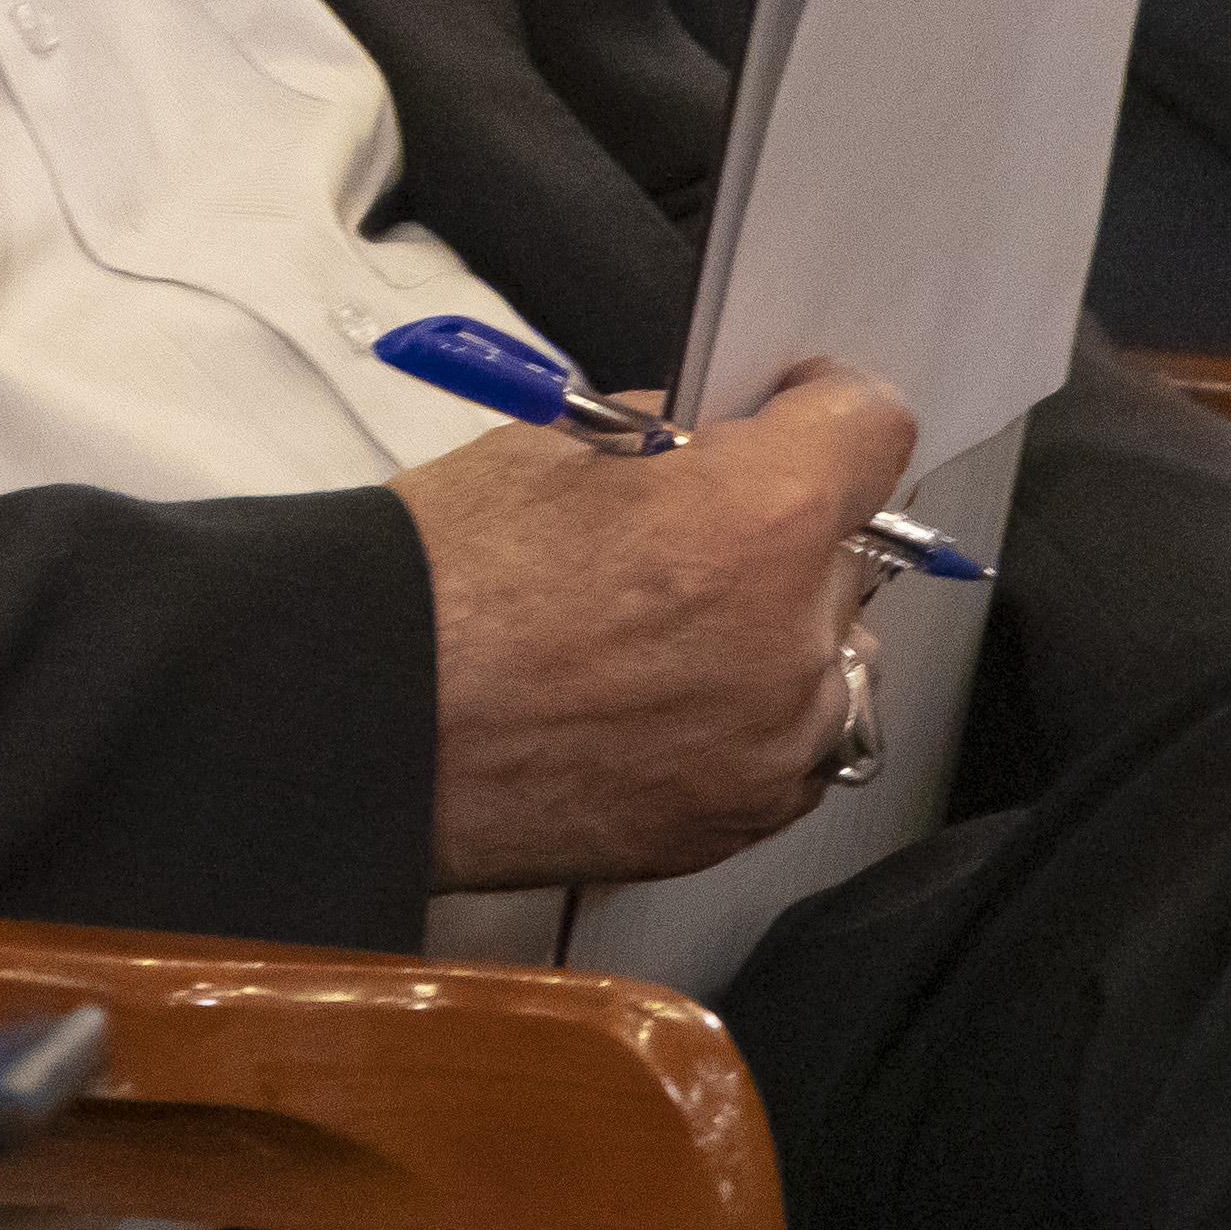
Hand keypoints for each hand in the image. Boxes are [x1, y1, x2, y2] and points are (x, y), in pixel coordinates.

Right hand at [395, 359, 906, 889]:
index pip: (871, 429)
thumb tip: (714, 452)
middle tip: (676, 545)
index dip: (823, 408)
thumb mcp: (545, 448)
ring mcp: (773, 744)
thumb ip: (666, 444)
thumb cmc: (434, 585)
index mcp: (756, 519)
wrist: (359, 728)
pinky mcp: (737, 821)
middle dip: (777, 539)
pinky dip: (741, 724)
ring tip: (655, 642)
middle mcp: (793, 638)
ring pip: (828, 664)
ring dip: (771, 641)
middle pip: (843, 556)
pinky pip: (788, 752)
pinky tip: (645, 709)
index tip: (789, 417)